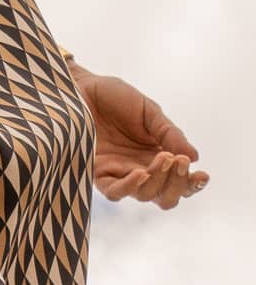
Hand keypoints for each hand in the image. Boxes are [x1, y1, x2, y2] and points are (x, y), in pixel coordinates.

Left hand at [71, 66, 209, 209]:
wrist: (81, 88)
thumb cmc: (114, 98)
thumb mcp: (149, 112)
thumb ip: (169, 134)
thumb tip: (194, 157)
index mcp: (156, 156)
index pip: (179, 180)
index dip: (192, 184)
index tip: (202, 175)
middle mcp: (140, 170)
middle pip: (165, 196)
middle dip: (177, 184)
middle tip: (179, 161)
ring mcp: (119, 174)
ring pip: (144, 195)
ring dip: (158, 181)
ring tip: (163, 158)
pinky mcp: (97, 173)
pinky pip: (114, 191)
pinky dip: (130, 186)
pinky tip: (140, 173)